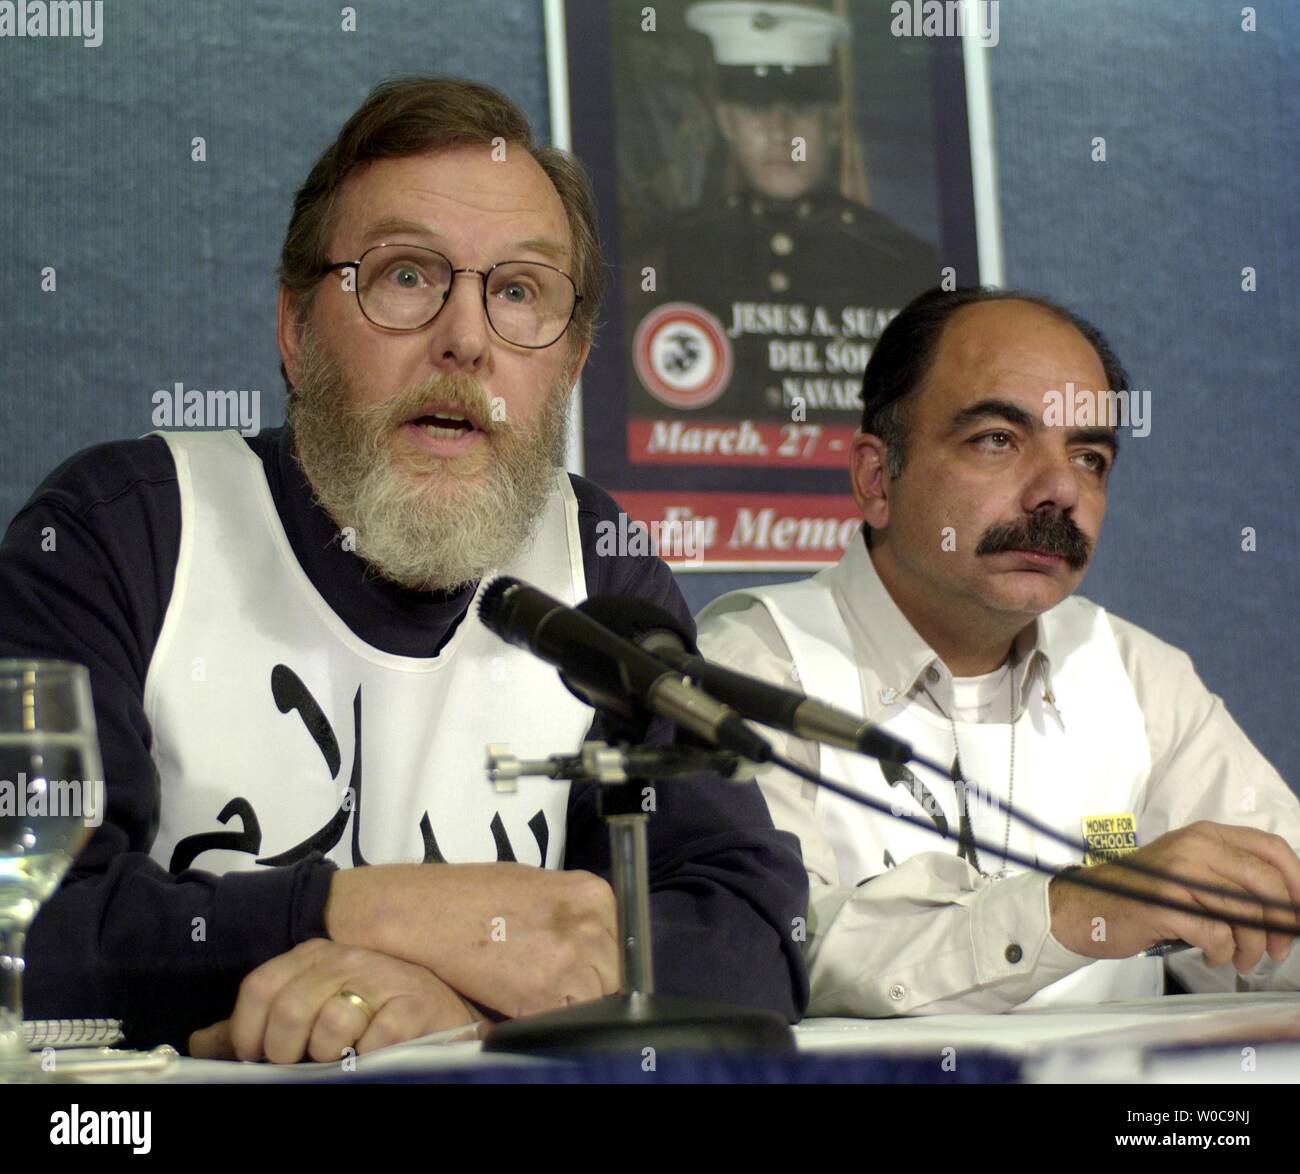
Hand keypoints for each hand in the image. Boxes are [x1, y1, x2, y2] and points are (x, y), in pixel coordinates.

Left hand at [188, 939, 482, 1063]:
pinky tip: (368, 1057)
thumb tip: (201, 1040)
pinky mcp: (414, 1004)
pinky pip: (374, 1038)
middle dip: (286, 1050)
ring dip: (329, 1054)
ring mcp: (382, 978)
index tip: (256, 1057)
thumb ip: (258, 1024)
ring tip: (340, 1056)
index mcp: (315, 956)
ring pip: (330, 1023)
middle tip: (300, 1063)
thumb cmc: (370, 1014)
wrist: (441, 1014)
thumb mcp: (312, 1011)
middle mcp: (347, 959)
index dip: (248, 1031)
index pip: (261, 986)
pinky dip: (366, 1057)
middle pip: (290, 1006)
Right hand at [325, 862, 619, 1018]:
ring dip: (571, 1009)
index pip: (623, 946)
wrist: (417, 911)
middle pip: (618, 976)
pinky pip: (565, 1022)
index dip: (605, 968)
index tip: (590, 980)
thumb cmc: (467, 900)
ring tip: (532, 1000)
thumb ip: (569, 920)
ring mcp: (572, 956)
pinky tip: (518, 1010)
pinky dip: (545, 1023)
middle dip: (593, 990)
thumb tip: (591, 953)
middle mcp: (590, 921)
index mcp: (592, 894)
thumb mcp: (535, 894)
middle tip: (556, 993)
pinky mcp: (544, 992)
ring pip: (596, 1002)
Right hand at [1049, 821, 1299, 971]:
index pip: (1272, 850)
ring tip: (1241, 960)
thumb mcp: (1187, 869)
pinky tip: (1210, 956)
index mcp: (1204, 835)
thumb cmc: (1140, 893)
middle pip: (1266, 884)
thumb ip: (1230, 875)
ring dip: (1253, 948)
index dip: (1298, 883)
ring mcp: (1178, 874)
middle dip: (1283, 925)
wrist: (1083, 904)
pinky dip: (1223, 954)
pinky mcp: (1165, 905)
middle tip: (1279, 950)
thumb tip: (1286, 907)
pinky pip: (1218, 935)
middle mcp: (1194, 847)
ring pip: (1246, 914)